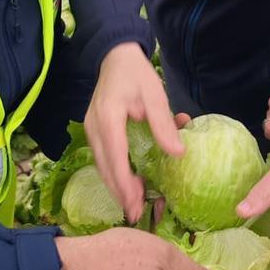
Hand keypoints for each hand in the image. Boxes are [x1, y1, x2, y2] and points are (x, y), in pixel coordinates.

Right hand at [85, 43, 184, 222]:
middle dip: (119, 192)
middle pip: (105, 168)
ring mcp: (92, 130)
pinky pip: (104, 158)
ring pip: (102, 166)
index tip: (135, 204)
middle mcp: (94, 128)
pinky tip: (130, 183)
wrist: (116, 55)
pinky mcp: (96, 131)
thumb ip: (163, 124)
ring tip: (135, 203)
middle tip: (136, 214)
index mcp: (108, 119)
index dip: (124, 185)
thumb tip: (178, 153)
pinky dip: (115, 173)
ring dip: (117, 185)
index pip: (115, 159)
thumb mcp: (154, 94)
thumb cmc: (136, 73)